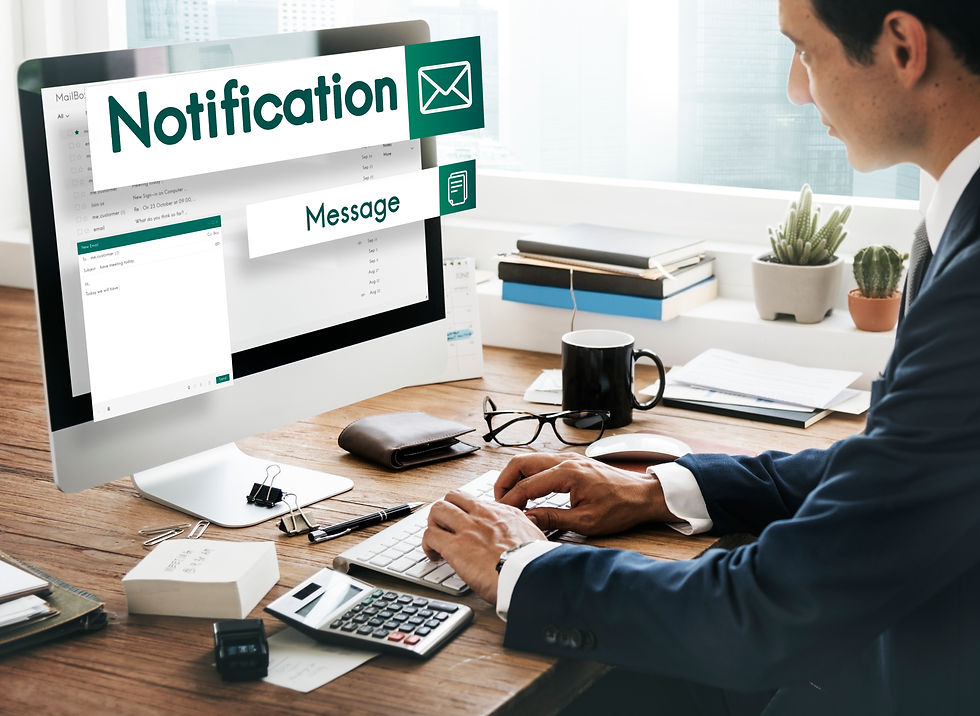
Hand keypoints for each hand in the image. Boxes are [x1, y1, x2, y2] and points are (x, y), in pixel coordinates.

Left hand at [421, 490, 546, 603]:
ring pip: (438, 510)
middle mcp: (483, 515)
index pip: (475, 502)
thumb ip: (524, 532)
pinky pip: (430, 535)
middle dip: (445, 512)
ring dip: (433, 525)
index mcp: (504, 513)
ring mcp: (467, 528)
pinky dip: (427, 545)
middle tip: (445, 528)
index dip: (466, 512)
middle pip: (453, 497)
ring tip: (436, 541)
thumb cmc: (535, 563)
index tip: (465, 524)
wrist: (531, 575)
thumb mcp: (535, 537)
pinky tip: (433, 556)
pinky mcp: (455, 546)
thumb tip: (523, 537)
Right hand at [495, 452, 675, 535]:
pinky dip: (528, 474)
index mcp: (567, 473)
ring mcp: (568, 458)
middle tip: (500, 502)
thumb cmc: (621, 508)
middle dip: (505, 482)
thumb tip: (527, 520)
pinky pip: (541, 463)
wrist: (643, 496)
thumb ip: (553, 519)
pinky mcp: (572, 462)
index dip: (510, 501)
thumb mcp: (586, 522)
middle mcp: (565, 460)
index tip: (502, 514)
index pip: (527, 485)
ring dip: (516, 477)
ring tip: (511, 498)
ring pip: (529, 460)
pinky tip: (528, 491)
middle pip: (521, 463)